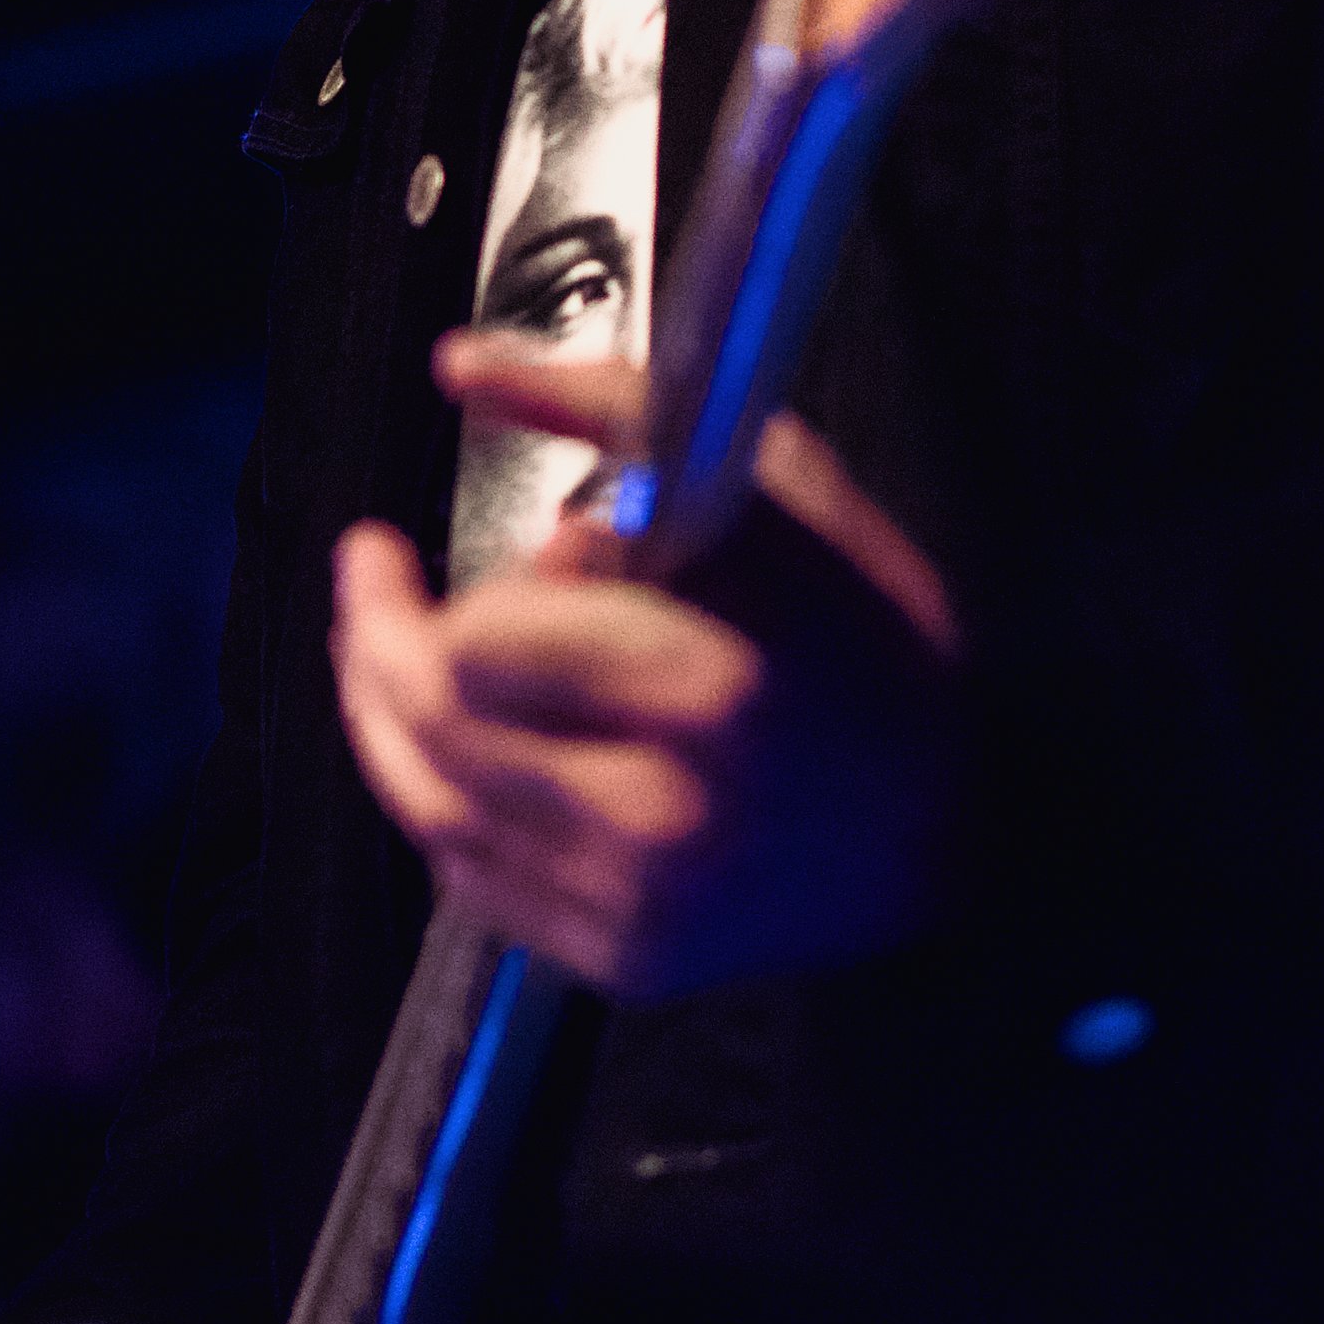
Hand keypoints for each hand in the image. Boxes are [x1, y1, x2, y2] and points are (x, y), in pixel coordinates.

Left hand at [330, 337, 962, 1000]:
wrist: (955, 830)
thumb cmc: (868, 641)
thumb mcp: (775, 493)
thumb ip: (616, 417)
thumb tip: (457, 362)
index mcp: (716, 679)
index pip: (487, 639)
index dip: (450, 583)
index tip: (434, 539)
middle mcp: (666, 804)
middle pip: (434, 720)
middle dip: (378, 636)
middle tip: (369, 573)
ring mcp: (638, 900)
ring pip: (427, 802)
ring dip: (383, 713)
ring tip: (381, 649)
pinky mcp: (621, 961)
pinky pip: (468, 879)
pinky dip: (442, 801)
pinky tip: (453, 746)